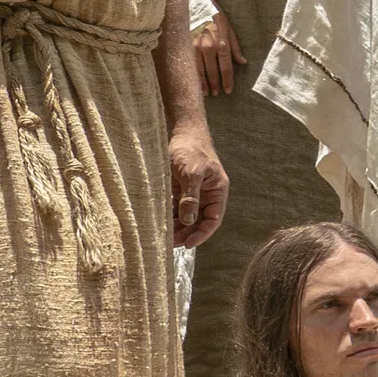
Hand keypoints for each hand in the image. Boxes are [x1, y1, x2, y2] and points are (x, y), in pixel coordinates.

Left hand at [167, 119, 227, 251]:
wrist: (181, 132)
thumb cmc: (191, 149)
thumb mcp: (191, 173)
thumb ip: (190, 197)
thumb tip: (188, 221)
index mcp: (217, 191)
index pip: (213, 218)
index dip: (202, 233)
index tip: (188, 244)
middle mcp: (207, 194)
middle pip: (199, 221)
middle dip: (187, 233)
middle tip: (172, 243)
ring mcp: (193, 193)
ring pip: (187, 217)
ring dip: (177, 227)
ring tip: (164, 237)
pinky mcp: (180, 190)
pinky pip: (176, 209)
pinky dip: (170, 217)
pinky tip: (160, 224)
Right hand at [194, 2, 241, 96]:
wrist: (196, 5)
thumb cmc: (215, 17)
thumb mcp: (229, 29)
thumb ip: (236, 47)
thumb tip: (243, 62)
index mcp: (222, 44)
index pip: (226, 67)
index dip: (228, 80)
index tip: (229, 90)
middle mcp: (209, 48)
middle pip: (213, 72)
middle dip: (216, 84)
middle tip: (218, 93)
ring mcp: (196, 48)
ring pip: (200, 71)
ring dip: (204, 84)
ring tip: (208, 93)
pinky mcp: (186, 47)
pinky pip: (190, 65)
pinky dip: (193, 76)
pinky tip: (195, 83)